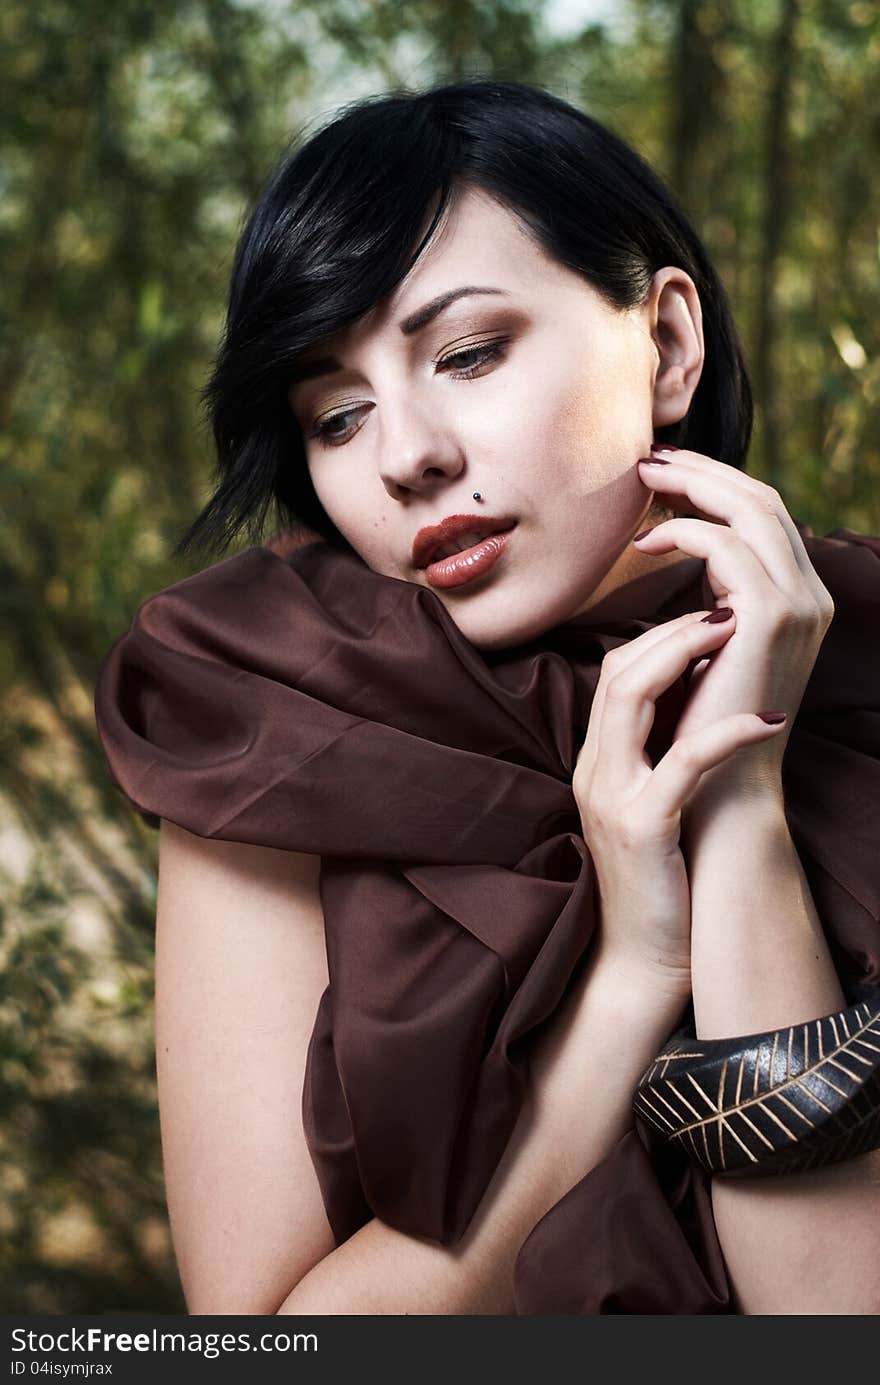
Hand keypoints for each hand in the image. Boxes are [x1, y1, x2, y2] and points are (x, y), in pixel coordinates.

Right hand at [572, 608, 788, 988]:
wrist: (640, 959)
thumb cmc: (661, 878)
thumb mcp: (651, 802)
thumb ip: (660, 752)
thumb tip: (704, 698)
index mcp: (598, 761)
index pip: (612, 673)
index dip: (659, 636)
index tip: (712, 619)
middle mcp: (596, 771)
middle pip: (616, 671)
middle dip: (672, 631)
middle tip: (727, 612)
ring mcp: (612, 797)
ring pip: (630, 697)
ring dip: (685, 655)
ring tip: (735, 634)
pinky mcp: (643, 829)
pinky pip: (683, 762)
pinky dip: (726, 733)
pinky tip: (767, 721)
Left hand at [635, 445, 835, 800]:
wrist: (720, 790)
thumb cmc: (701, 724)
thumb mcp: (710, 644)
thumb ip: (711, 597)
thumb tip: (678, 541)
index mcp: (799, 599)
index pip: (765, 516)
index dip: (716, 484)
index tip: (664, 473)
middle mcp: (810, 596)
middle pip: (763, 499)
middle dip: (704, 471)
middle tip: (649, 458)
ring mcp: (798, 606)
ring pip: (751, 510)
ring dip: (693, 487)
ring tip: (644, 483)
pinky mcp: (771, 620)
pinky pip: (728, 547)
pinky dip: (687, 531)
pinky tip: (650, 540)